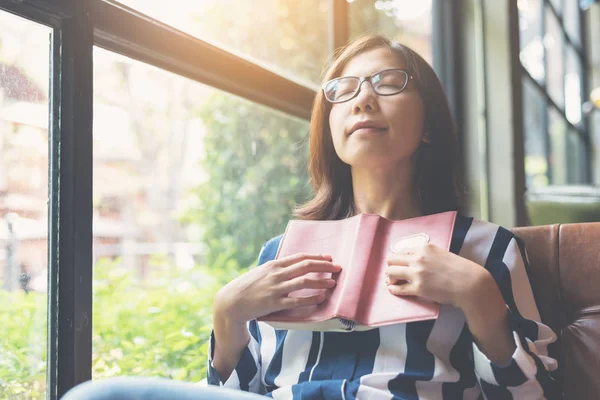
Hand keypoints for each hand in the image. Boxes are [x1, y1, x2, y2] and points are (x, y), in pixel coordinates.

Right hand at [214, 253, 341, 323]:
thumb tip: (295, 266)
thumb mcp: (263, 272)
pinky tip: (321, 298)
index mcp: (275, 264)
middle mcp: (277, 274)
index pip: (301, 257)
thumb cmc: (249, 286)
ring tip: (333, 282)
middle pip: (306, 266)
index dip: (317, 256)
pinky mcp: (275, 303)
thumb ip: (278, 269)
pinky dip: (310, 299)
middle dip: (324, 266)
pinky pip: (297, 301)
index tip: (329, 257)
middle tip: (337, 268)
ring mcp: (276, 288)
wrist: (231, 301)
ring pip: (304, 282)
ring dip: (321, 281)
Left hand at [385, 243, 490, 308]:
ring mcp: (417, 273)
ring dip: (390, 277)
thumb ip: (427, 255)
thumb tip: (414, 260)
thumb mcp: (441, 254)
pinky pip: (398, 288)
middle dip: (390, 267)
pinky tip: (393, 289)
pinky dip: (393, 289)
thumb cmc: (459, 269)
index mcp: (424, 248)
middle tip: (393, 273)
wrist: (470, 283)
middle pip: (392, 260)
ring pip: (391, 272)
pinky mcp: (418, 288)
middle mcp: (418, 258)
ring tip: (392, 282)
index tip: (397, 264)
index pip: (401, 251)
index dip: (397, 259)